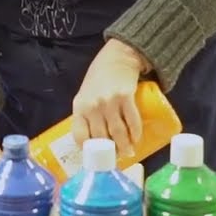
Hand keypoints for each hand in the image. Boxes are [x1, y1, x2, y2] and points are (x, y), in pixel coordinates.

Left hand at [71, 40, 146, 157]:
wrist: (117, 58)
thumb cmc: (99, 79)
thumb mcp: (86, 95)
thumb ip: (87, 113)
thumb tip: (94, 141)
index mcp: (79, 106)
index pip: (80, 135)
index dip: (88, 149)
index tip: (96, 157)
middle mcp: (92, 105)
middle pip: (101, 137)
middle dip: (110, 152)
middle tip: (117, 157)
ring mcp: (109, 101)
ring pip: (118, 133)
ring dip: (124, 146)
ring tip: (128, 152)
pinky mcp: (125, 97)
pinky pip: (132, 121)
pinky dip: (135, 133)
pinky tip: (136, 139)